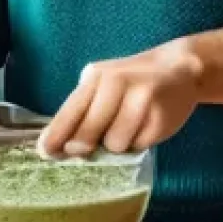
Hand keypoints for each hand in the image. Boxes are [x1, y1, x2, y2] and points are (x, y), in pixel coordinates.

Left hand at [36, 41, 203, 156]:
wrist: (178, 70)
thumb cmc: (131, 84)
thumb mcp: (104, 87)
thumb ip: (86, 111)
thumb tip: (65, 147)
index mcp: (96, 76)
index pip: (71, 108)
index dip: (57, 133)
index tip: (45, 152)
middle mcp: (116, 82)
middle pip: (89, 129)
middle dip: (82, 146)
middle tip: (80, 152)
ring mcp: (140, 97)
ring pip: (115, 143)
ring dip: (118, 145)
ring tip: (127, 128)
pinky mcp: (160, 114)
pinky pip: (139, 145)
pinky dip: (138, 143)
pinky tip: (145, 126)